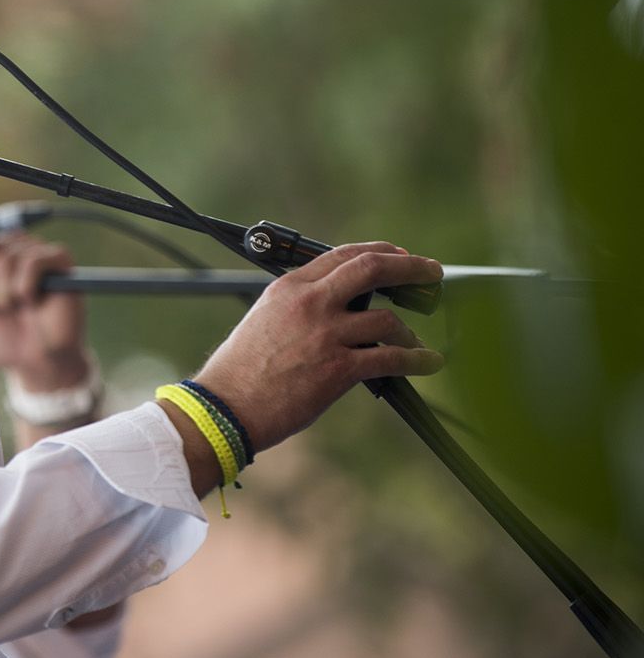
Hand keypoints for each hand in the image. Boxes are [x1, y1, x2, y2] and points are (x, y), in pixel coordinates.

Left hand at [0, 192, 90, 391]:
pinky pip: (32, 263)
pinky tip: (32, 302)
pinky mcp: (58, 259)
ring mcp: (33, 249)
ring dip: (3, 294)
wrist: (35, 362)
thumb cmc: (0, 335)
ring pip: (5, 258)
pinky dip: (25, 288)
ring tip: (14, 309)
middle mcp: (7, 243)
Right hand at [187, 242, 444, 453]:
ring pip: (387, 319)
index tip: (398, 255)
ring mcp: (326, 334)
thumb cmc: (241, 370)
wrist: (227, 406)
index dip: (378, 251)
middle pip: (371, 268)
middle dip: (409, 266)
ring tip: (415, 342)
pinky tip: (428, 362)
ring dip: (408, 331)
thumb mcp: (265, 319)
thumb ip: (299, 306)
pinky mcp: (339, 368)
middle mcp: (309, 302)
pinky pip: (391, 358)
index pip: (342, 255)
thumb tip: (337, 308)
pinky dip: (417, 360)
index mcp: (288, 287)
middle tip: (430, 271)